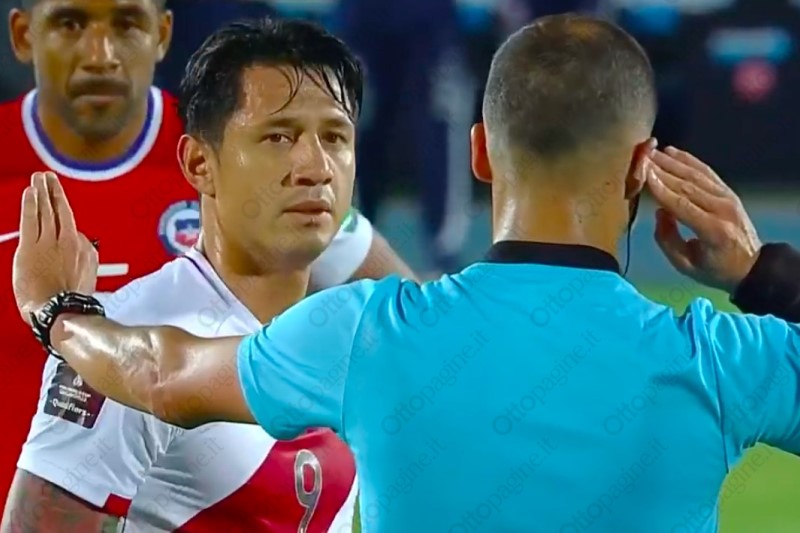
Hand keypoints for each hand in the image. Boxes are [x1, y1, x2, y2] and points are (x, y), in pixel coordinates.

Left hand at [12, 171, 97, 323]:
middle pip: (62, 211)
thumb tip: (75, 262)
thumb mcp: (84, 284)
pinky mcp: (32, 246)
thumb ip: (78, 267)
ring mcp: (51, 243)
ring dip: (43, 192)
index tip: (57, 211)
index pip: (73, 231)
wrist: (61, 312)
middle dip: (55, 193)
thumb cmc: (69, 304)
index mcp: (86, 252)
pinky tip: (30, 192)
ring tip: (40, 178)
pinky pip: (32, 219)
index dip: (63, 224)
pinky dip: (31, 204)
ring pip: (47, 211)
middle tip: (50, 178)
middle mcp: (70, 243)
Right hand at [646, 147, 760, 292]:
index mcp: (712, 231)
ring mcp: (728, 198)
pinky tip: (673, 152)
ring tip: (652, 152)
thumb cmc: (715, 270)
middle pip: (687, 186)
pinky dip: (689, 160)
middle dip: (662, 171)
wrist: (752, 266)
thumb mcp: (685, 265)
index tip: (644, 174)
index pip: (681, 205)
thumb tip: (659, 212)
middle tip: (642, 158)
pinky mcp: (729, 192)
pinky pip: (707, 172)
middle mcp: (722, 209)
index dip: (661, 189)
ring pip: (696, 175)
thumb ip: (667, 240)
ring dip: (672, 162)